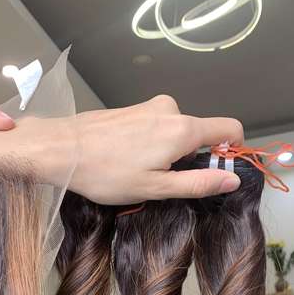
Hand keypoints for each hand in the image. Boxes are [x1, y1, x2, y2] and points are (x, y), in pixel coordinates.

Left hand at [67, 95, 243, 202]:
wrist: (61, 149)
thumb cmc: (106, 173)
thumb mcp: (156, 188)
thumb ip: (197, 183)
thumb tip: (232, 180)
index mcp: (182, 129)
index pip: (229, 128)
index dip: (232, 150)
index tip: (220, 172)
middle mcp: (171, 109)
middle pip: (200, 134)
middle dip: (189, 160)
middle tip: (161, 183)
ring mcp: (151, 106)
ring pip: (176, 133)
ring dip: (167, 155)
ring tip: (137, 173)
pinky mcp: (134, 109)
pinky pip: (157, 128)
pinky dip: (151, 146)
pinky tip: (126, 160)